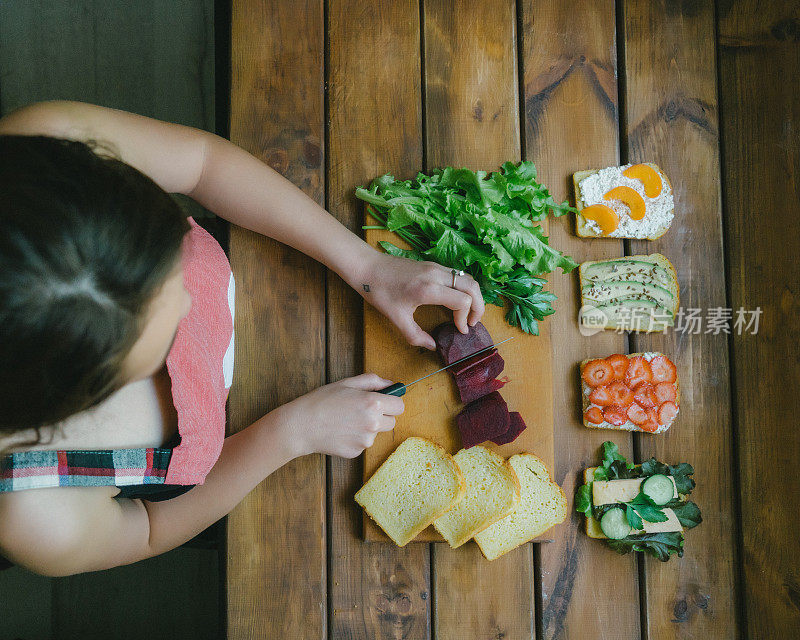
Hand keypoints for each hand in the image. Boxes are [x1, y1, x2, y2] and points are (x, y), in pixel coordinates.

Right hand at [272, 373, 404, 458]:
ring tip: (346, 420)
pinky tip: (340, 431)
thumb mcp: (347, 383)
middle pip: (392, 422)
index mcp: (374, 403)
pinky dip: (356, 438)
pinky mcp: (356, 452)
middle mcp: (373, 424)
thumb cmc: (322, 401)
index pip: (400, 406)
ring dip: (368, 428)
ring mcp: (365, 441)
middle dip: (382, 416)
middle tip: (362, 410)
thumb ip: (372, 381)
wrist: (301, 425)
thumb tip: (391, 385)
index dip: (392, 402)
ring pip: (376, 433)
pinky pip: (363, 443)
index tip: (385, 401)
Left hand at [353, 252, 484, 348]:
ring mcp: (436, 267)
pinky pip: (457, 274)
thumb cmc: (380, 292)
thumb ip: (416, 336)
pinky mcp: (433, 265)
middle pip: (472, 287)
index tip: (459, 330)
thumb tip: (432, 346)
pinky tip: (457, 301)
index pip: (462, 301)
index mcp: (428, 289)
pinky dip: (464, 288)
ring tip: (468, 312)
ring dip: (473, 295)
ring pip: (467, 278)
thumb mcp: (396, 318)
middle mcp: (436, 275)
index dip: (465, 318)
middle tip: (472, 322)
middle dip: (478, 306)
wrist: (368, 267)